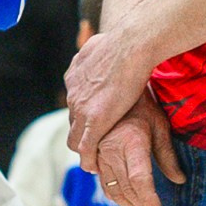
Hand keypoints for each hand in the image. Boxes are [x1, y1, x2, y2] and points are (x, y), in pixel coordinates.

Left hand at [65, 16, 162, 157]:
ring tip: (93, 157)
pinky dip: (88, 158)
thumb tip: (99, 41)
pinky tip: (94, 166)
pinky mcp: (94, 121)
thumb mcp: (103, 42)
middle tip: (93, 140)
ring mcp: (81, 107)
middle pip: (72, 118)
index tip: (94, 116)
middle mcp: (73, 91)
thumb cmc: (127, 40)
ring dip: (83, 146)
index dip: (84, 111)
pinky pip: (85, 147)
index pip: (74, 99)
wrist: (133, 44)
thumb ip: (97, 49)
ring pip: (75, 134)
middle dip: (81, 130)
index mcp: (75, 73)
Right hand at [88, 96, 182, 205]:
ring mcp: (100, 155)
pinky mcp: (95, 157)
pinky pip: (105, 185)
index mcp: (131, 142)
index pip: (140, 182)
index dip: (152, 205)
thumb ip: (168, 155)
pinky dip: (119, 199)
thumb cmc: (142, 105)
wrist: (112, 89)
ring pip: (114, 192)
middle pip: (127, 192)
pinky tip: (132, 204)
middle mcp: (111, 151)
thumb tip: (179, 180)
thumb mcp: (160, 126)